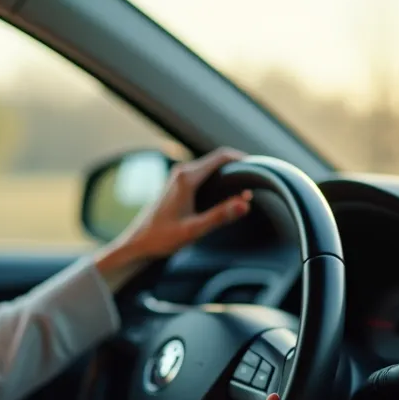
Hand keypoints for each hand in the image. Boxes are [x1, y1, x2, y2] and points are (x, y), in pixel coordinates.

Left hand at [95, 148, 251, 287]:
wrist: (138, 243)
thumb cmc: (162, 237)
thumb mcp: (194, 229)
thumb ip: (220, 215)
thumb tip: (245, 202)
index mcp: (187, 178)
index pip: (222, 156)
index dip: (244, 160)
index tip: (260, 172)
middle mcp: (182, 172)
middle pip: (218, 161)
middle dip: (239, 170)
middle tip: (258, 185)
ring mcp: (179, 178)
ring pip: (211, 168)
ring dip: (229, 177)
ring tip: (246, 192)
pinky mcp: (178, 186)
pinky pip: (204, 176)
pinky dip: (218, 182)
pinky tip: (227, 197)